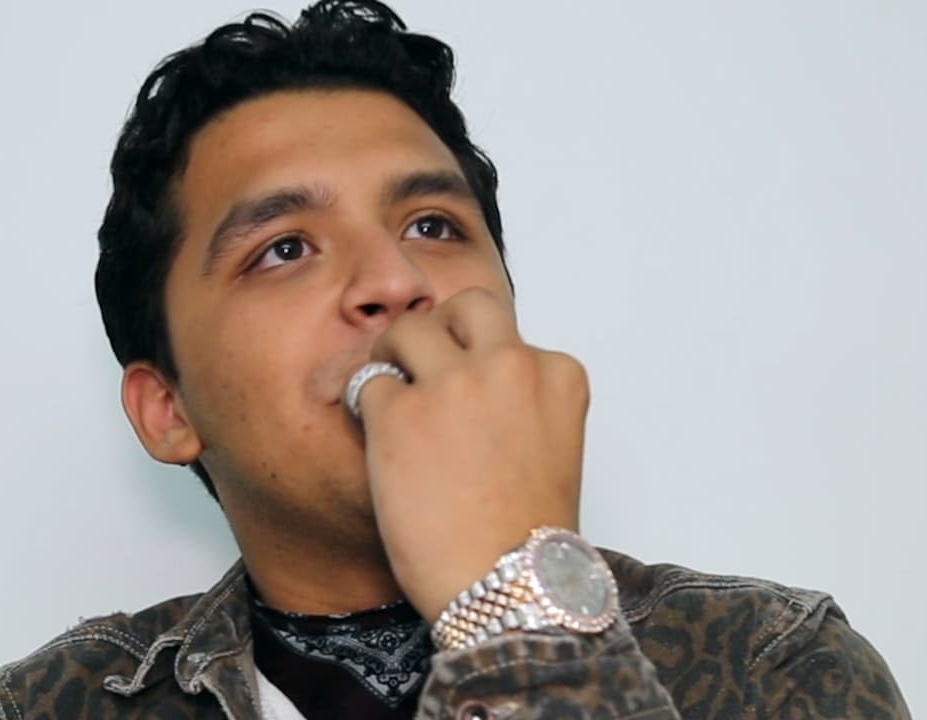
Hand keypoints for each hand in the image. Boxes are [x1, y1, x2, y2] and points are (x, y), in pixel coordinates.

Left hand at [355, 287, 589, 622]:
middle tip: (422, 364)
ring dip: (395, 357)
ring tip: (391, 395)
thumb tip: (473, 379)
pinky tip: (380, 443)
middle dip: (441, 329)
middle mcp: (510, 364)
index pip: (510, 336)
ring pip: (410, 329)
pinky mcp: (400, 411)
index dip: (482, 362)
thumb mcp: (550, 445)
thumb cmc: (527, 535)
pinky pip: (371, 385)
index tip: (472, 396)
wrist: (506, 588)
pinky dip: (369, 409)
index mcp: (558, 374)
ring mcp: (453, 383)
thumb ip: (522, 400)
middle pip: (466, 306)